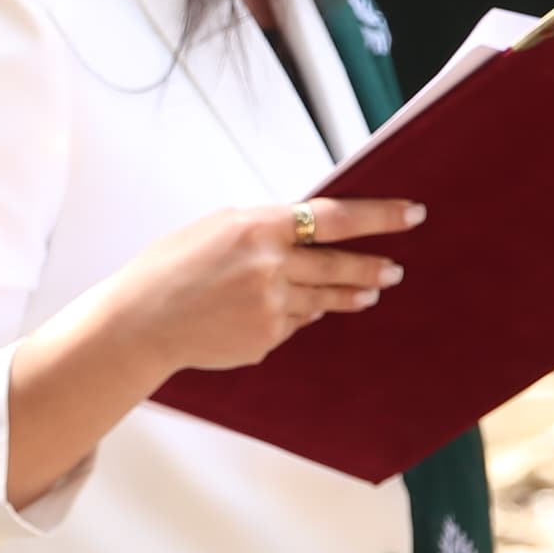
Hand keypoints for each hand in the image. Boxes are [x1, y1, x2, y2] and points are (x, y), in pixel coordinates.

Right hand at [94, 195, 418, 375]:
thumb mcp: (218, 228)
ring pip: (325, 299)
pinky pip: (295, 323)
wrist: (141, 320)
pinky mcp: (267, 339)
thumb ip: (266, 228)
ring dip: (350, 293)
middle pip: (341, 265)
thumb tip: (309, 231)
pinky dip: (295, 314)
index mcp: (259, 228)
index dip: (379, 216)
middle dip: (374, 266)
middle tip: (394, 268)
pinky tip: (282, 310)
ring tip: (368, 291)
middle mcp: (272, 267)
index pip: (336, 218)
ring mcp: (272, 307)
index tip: (411, 214)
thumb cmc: (171, 267)